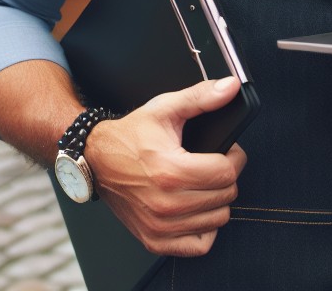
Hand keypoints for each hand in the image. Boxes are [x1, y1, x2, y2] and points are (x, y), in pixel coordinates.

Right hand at [85, 76, 246, 255]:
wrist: (97, 159)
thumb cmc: (130, 135)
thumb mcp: (166, 108)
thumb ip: (202, 96)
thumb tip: (231, 86)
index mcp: (170, 171)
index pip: (226, 173)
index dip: (234, 157)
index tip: (228, 151)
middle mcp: (165, 204)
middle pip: (225, 196)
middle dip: (226, 176)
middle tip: (213, 163)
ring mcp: (159, 226)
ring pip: (217, 220)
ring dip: (216, 200)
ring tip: (203, 182)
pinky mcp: (154, 240)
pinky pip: (199, 245)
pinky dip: (204, 227)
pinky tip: (195, 207)